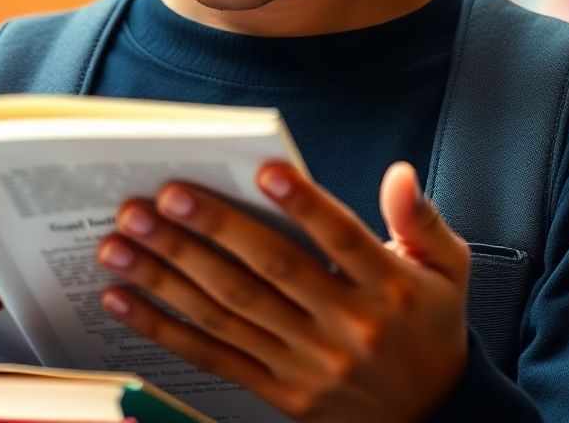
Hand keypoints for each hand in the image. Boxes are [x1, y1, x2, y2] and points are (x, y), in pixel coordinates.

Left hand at [96, 161, 469, 422]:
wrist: (434, 418)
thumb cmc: (431, 324)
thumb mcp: (447, 268)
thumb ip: (421, 219)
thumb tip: (399, 175)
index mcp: (388, 288)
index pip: (341, 239)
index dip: (305, 204)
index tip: (263, 170)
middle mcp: (346, 328)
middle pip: (271, 272)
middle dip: (211, 230)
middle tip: (161, 196)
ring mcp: (307, 365)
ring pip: (230, 312)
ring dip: (169, 274)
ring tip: (120, 240)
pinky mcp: (279, 392)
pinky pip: (214, 356)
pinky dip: (164, 328)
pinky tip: (122, 299)